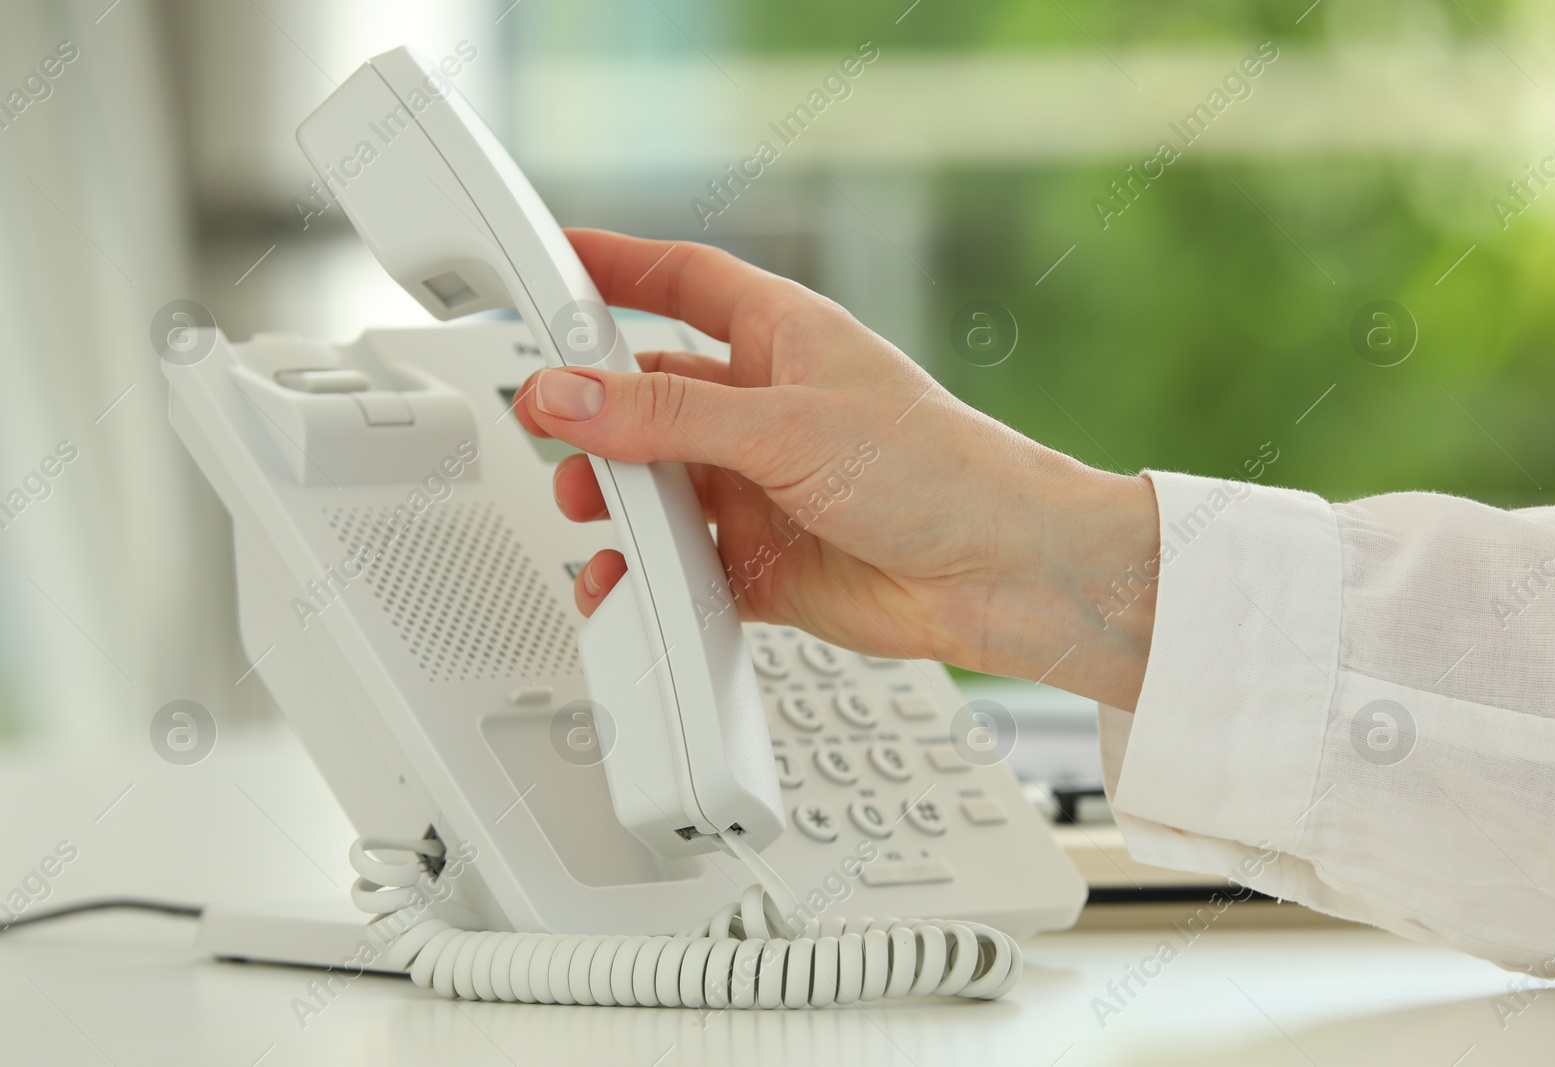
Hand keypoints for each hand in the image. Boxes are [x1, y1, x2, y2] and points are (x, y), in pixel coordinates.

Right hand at [513, 230, 1159, 708]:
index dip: (616, 266)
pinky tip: (622, 581)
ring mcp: (765, 487)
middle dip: (596, 409)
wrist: (1006, 577)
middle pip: (652, 392)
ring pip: (660, 484)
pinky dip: (647, 576)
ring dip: (616, 496)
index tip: (551, 260)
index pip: (682, 282)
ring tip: (588, 506)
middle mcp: (768, 409)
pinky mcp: (766, 560)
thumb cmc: (941, 472)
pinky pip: (683, 565)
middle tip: (548, 423)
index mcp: (784, 339)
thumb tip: (569, 396)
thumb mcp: (787, 425)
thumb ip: (668, 415)